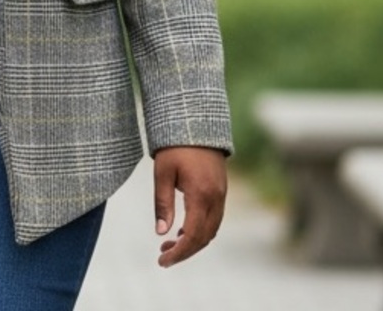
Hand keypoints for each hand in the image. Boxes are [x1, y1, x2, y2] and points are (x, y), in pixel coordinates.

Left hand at [153, 146, 226, 267]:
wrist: (196, 122)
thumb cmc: (175, 145)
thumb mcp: (162, 172)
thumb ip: (163, 203)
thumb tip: (161, 233)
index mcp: (201, 194)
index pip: (193, 235)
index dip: (179, 253)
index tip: (162, 260)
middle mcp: (216, 198)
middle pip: (204, 237)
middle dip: (185, 251)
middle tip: (163, 256)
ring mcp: (222, 195)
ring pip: (211, 230)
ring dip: (193, 242)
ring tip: (169, 245)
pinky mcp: (221, 190)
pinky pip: (214, 219)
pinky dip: (200, 230)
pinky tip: (183, 230)